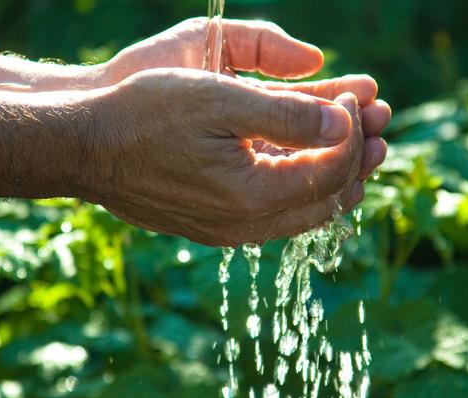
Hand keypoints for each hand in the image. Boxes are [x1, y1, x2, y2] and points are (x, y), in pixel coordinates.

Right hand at [79, 68, 364, 246]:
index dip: (354, 131)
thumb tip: (344, 123)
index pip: (331, 169)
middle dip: (358, 159)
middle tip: (381, 128)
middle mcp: (245, 224)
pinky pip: (275, 215)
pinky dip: (301, 188)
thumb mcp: (219, 99)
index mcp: (252, 195)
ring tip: (358, 147)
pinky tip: (306, 165)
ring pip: (303, 212)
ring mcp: (228, 230)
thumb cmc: (144, 115)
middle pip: (326, 199)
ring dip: (334, 176)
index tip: (357, 96)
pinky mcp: (214, 226)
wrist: (85, 148)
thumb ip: (288, 113)